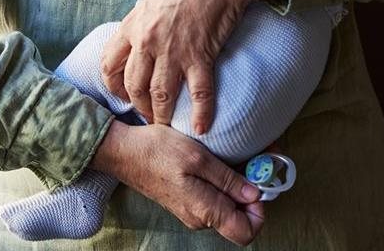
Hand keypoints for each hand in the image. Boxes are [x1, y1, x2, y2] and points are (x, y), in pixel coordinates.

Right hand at [91, 120, 264, 244]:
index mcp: (204, 210)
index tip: (259, 183)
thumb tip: (255, 195)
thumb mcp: (197, 157)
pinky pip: (214, 200)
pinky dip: (224, 183)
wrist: (123, 152)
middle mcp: (199, 218)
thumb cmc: (157, 150)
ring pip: (227, 207)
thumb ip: (227, 180)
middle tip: (254, 161)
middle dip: (252, 192)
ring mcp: (192, 211)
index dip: (260, 211)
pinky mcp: (186, 201)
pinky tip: (220, 162)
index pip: (246, 232)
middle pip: (239, 218)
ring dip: (237, 185)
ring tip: (238, 157)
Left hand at [99, 0, 284, 132]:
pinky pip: (199, 93)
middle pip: (134, 86)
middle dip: (138, 106)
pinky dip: (202, 113)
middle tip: (147, 115)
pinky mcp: (201, 55)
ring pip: (160, 95)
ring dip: (162, 115)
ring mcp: (173, 50)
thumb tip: (137, 38)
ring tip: (166, 126)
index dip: (114, 86)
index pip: (109, 65)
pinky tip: (203, 127)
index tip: (125, 95)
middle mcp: (148, 41)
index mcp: (132, 26)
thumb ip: (141, 22)